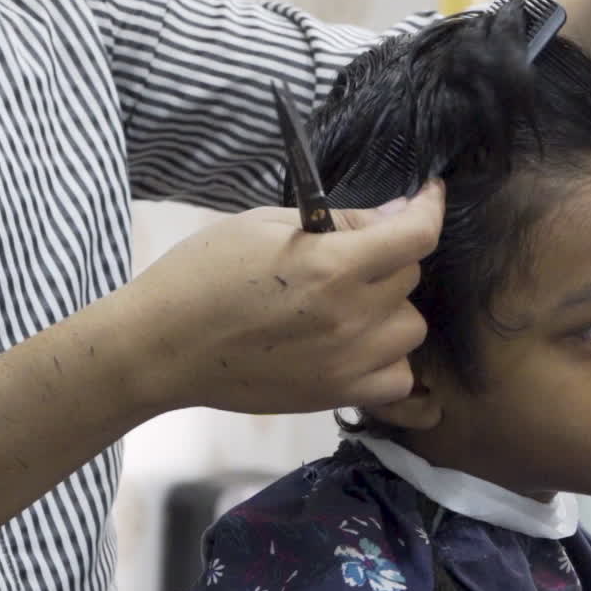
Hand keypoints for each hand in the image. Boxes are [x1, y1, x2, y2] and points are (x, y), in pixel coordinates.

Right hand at [120, 181, 444, 414]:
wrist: (160, 348)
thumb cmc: (201, 275)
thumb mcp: (265, 223)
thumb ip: (338, 219)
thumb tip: (394, 213)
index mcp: (331, 266)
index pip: (416, 235)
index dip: (429, 207)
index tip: (428, 195)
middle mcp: (350, 317)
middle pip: (410, 277)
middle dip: (389, 256)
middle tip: (349, 254)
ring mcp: (348, 362)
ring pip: (412, 327)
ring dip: (390, 309)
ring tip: (348, 302)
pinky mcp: (338, 395)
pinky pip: (399, 378)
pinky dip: (388, 360)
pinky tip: (357, 345)